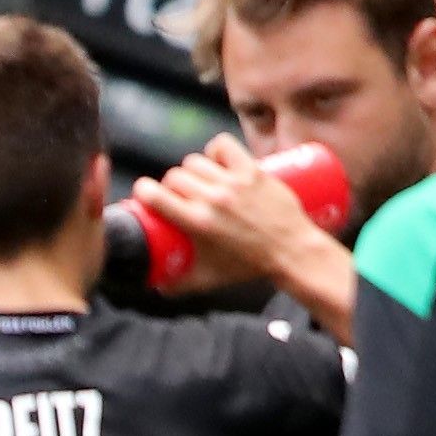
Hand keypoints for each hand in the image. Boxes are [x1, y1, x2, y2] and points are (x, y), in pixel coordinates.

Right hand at [132, 134, 338, 294]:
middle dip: (170, 184)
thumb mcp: (209, 279)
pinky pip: (224, 146)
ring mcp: (233, 183)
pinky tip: (216, 160)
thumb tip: (157, 288)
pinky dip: (216, 150)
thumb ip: (179, 286)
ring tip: (199, 180)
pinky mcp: (252, 171)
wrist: (291, 252)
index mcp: (197, 223)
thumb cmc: (250, 266)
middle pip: (175, 176)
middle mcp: (213, 200)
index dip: (143, 190)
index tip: (145, 193)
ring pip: (196, 161)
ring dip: (191, 170)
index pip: (156, 194)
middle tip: (178, 194)